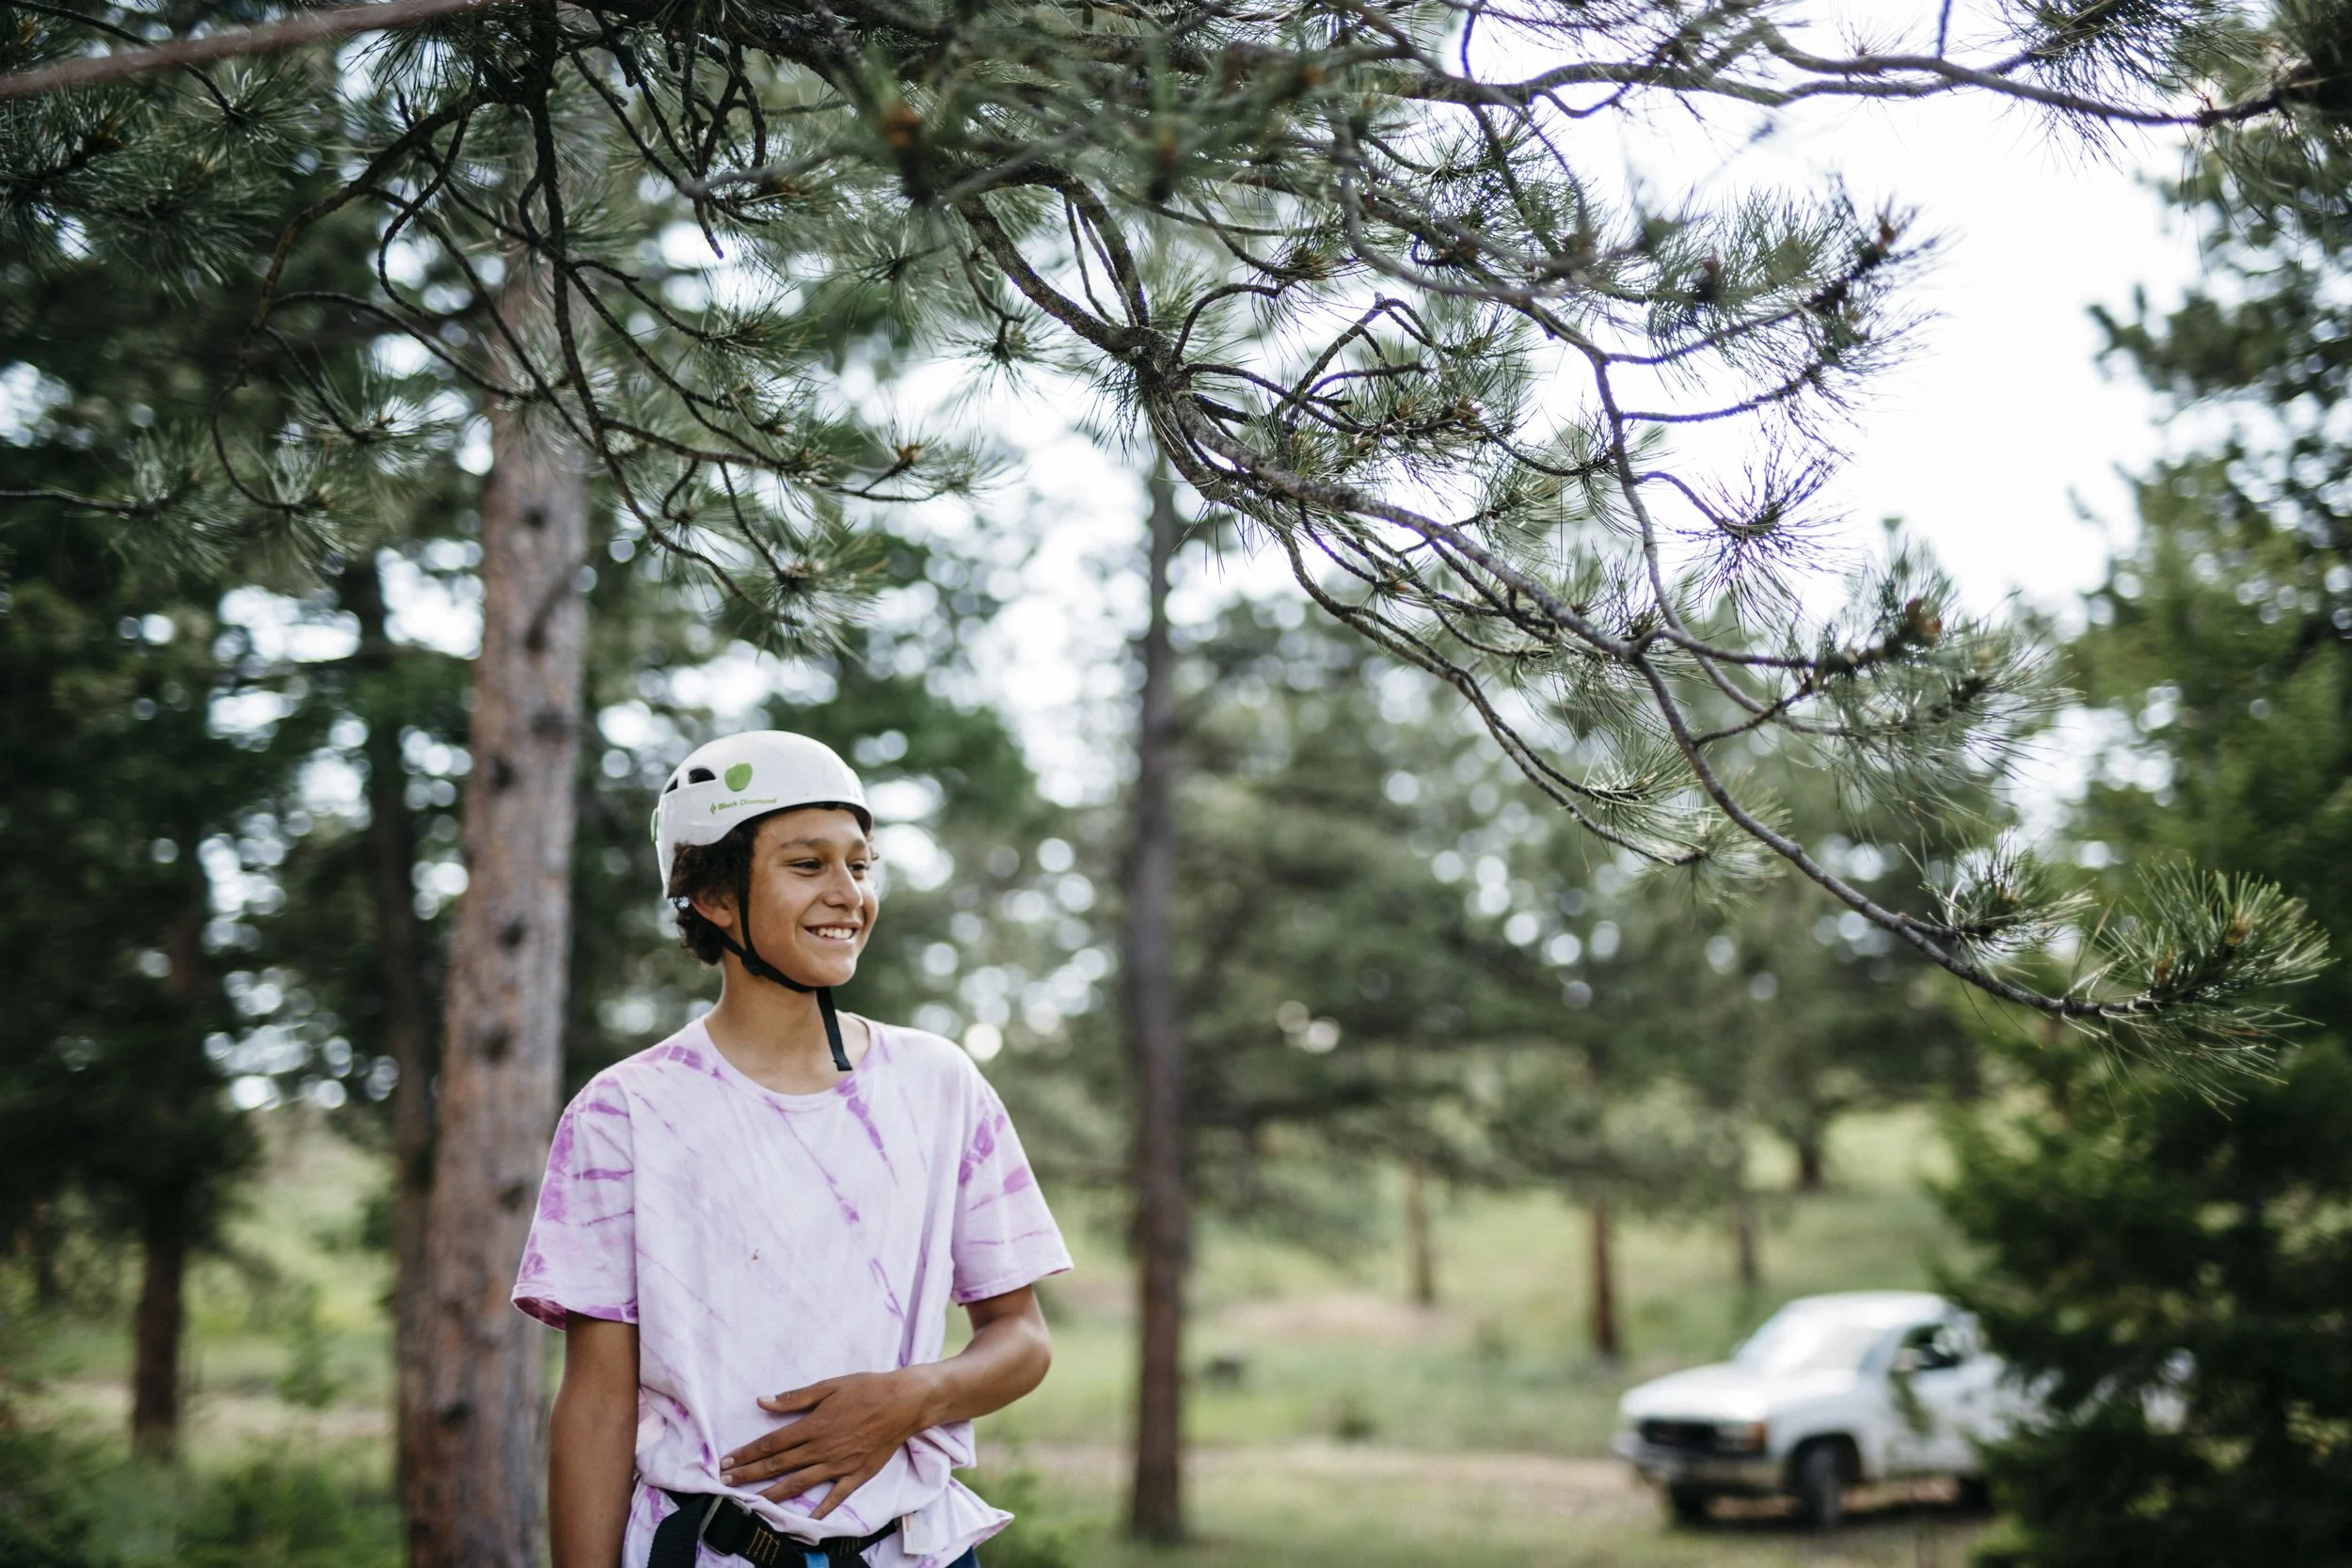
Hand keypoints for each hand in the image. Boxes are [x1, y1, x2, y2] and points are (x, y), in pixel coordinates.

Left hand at [718, 1367, 941, 1518]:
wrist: (905, 1402)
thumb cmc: (867, 1388)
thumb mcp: (830, 1385)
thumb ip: (796, 1398)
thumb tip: (764, 1401)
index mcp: (813, 1426)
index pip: (771, 1443)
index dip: (746, 1454)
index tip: (726, 1462)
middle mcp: (821, 1449)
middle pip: (778, 1465)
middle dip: (749, 1475)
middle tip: (726, 1484)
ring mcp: (838, 1465)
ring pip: (799, 1484)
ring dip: (772, 1493)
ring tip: (752, 1501)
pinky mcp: (856, 1475)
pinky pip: (835, 1497)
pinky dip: (819, 1510)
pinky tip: (804, 1522)